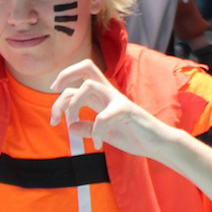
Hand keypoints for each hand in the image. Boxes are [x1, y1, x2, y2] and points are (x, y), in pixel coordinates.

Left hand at [49, 59, 174, 157]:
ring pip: (89, 85)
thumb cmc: (133, 135)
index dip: (61, 91)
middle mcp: (108, 93)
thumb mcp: (104, 132)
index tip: (55, 114)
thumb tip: (70, 126)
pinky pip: (103, 116)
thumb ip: (88, 127)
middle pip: (85, 67)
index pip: (79, 78)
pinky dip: (96, 132)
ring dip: (73, 103)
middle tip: (53, 91)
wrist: (157, 144)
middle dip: (65, 74)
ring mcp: (117, 100)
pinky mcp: (126, 111)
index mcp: (102, 96)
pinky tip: (98, 145)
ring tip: (70, 122)